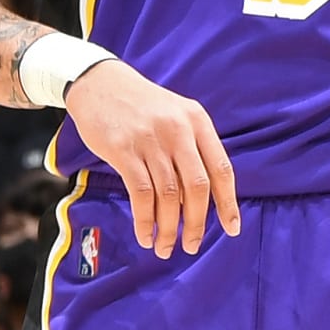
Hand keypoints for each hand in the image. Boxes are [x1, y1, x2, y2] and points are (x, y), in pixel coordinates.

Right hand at [65, 59, 238, 258]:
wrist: (99, 82)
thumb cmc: (141, 107)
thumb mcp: (176, 115)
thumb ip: (192, 150)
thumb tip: (200, 200)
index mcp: (197, 121)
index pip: (221, 169)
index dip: (228, 203)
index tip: (231, 229)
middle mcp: (178, 130)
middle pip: (197, 188)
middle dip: (196, 224)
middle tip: (191, 246)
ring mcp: (151, 140)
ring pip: (169, 195)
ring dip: (168, 228)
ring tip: (165, 247)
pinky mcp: (123, 150)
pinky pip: (141, 194)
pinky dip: (145, 220)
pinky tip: (145, 235)